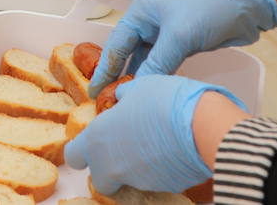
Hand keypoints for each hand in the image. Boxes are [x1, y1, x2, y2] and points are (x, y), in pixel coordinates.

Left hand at [66, 75, 242, 194]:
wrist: (202, 126)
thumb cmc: (165, 101)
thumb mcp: (138, 87)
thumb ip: (123, 97)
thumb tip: (122, 98)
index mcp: (97, 139)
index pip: (74, 155)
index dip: (83, 150)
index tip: (93, 142)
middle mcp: (111, 165)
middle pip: (99, 178)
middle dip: (107, 168)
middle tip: (122, 147)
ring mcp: (137, 180)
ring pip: (127, 179)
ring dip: (134, 165)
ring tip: (154, 141)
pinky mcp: (163, 188)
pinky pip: (153, 181)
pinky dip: (157, 169)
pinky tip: (170, 150)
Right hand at [89, 0, 276, 91]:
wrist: (248, 4)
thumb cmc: (208, 9)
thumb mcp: (179, 36)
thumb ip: (156, 63)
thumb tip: (138, 90)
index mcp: (140, 12)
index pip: (116, 45)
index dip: (104, 69)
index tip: (92, 91)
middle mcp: (149, 21)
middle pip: (128, 53)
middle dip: (119, 76)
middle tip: (108, 102)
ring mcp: (167, 33)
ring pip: (147, 60)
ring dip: (140, 78)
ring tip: (128, 102)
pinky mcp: (184, 43)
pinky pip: (163, 63)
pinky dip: (157, 77)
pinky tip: (153, 92)